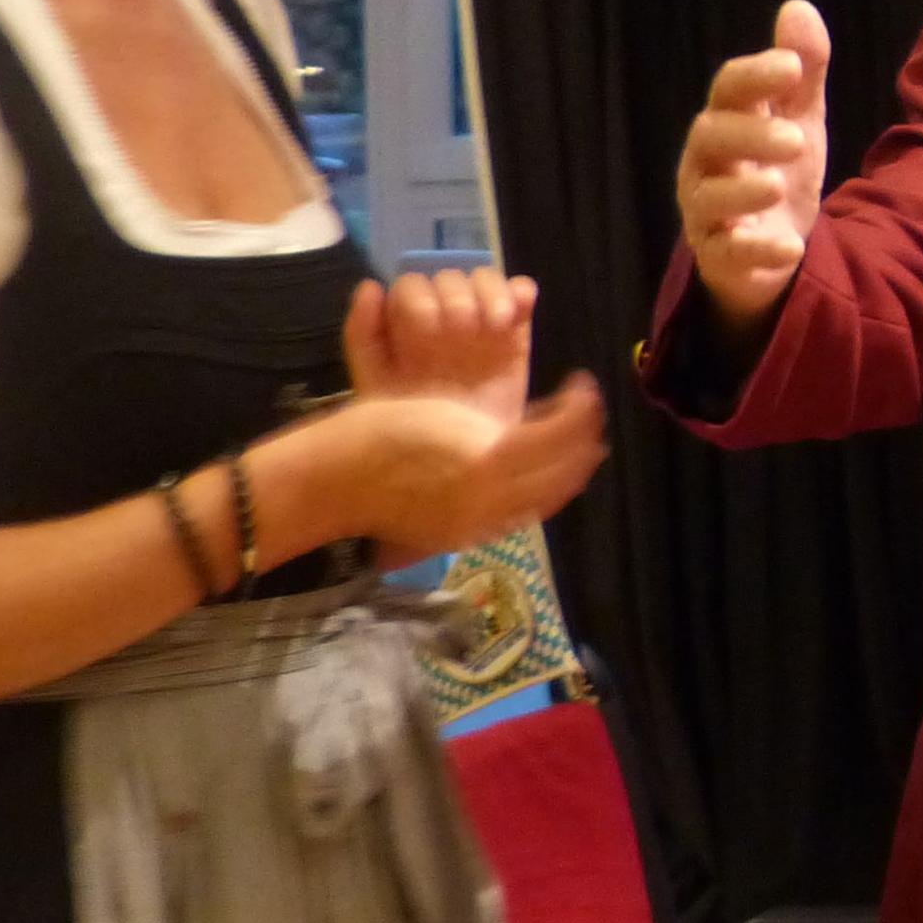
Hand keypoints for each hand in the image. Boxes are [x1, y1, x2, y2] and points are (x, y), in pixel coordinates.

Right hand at [304, 378, 609, 556]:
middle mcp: (491, 499)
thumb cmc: (382, 428)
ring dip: (570, 470)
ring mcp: (478, 524)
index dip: (582, 407)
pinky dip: (542, 493)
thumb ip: (501, 423)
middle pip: (564, 473)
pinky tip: (541, 473)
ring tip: (579, 444)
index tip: (584, 384)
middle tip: (590, 415)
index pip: (560, 435)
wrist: (333, 479)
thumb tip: (547, 421)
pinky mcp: (464, 539)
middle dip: (585, 440)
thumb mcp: (449, 410)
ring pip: (547, 500)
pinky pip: (520, 516)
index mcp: (487, 459)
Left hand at [342, 268, 539, 426]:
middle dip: (456, 299)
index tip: (429, 330)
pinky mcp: (515, 329)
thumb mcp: (377, 386)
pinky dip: (519, 292)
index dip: (419, 301)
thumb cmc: (417, 428)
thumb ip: (363, 337)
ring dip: (489, 293)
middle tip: (464, 332)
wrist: (468, 464)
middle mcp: (442, 318)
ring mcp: (480, 321)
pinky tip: (515, 316)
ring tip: (494, 325)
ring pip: (484, 279)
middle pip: (448, 278)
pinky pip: (520, 291)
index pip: (410, 287)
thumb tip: (371, 286)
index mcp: (405, 328)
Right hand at [678, 0, 830, 331]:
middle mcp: (706, 163)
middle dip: (750, 134)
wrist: (773, 247)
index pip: (728, 91)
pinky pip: (728, 254)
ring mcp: (708, 212)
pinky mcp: (720, 257)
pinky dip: (757, 251)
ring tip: (777, 185)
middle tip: (797, 137)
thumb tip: (798, 7)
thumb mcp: (800, 119)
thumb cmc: (777, 169)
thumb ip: (803, 72)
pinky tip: (790, 247)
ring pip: (710, 198)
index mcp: (727, 122)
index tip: (791, 65)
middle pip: (712, 139)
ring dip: (743, 190)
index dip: (754, 76)